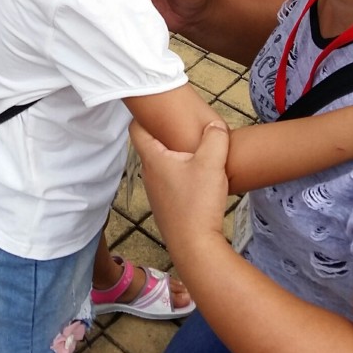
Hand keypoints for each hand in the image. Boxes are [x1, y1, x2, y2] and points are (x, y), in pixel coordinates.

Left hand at [131, 119, 230, 243]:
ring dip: (174, 156)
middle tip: (181, 124)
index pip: (137, 129)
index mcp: (153, 159)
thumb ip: (215, 138)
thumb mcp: (211, 163)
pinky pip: (170, 182)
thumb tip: (215, 125)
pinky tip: (198, 178)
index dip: (143, 115)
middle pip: (151, 146)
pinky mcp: (166, 206)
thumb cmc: (198, 203)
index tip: (154, 106)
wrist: (195, 246)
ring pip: (161, 165)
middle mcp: (149, 174)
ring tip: (194, 150)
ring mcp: (156, 192)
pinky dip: (179, 174)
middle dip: (164, 134)